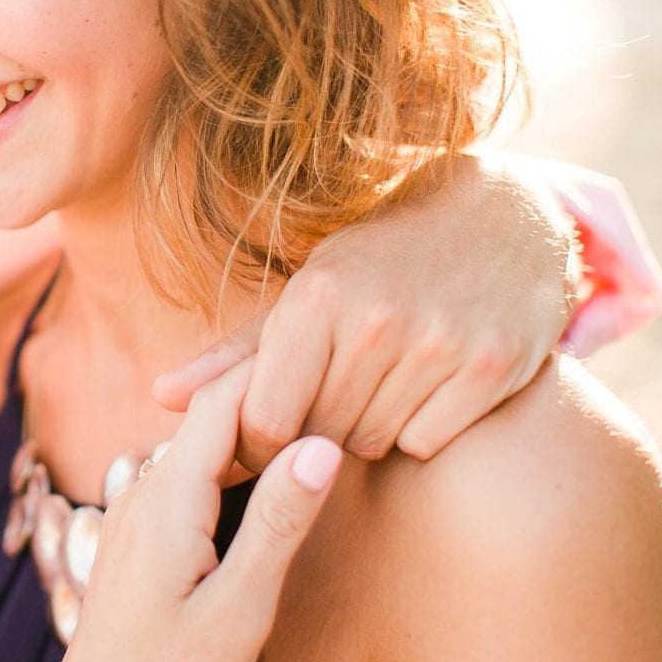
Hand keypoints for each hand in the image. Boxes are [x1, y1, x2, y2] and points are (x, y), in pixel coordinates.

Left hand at [40, 364, 341, 661]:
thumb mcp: (239, 611)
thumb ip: (278, 524)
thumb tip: (322, 443)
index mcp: (164, 501)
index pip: (221, 399)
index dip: (277, 366)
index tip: (335, 343)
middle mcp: (139, 495)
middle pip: (207, 414)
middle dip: (269, 389)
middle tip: (340, 370)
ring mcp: (132, 517)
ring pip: (196, 444)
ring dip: (251, 426)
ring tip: (316, 410)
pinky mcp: (136, 543)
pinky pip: (184, 476)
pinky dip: (229, 461)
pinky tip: (264, 472)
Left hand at [152, 155, 576, 468]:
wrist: (502, 218)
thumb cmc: (382, 259)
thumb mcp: (306, 289)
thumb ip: (232, 354)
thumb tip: (158, 398)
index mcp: (316, 297)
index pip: (266, 417)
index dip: (259, 442)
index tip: (266, 436)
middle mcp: (375, 320)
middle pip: (319, 434)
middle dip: (315, 430)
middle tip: (331, 397)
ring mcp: (439, 343)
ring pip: (373, 443)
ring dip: (368, 428)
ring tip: (379, 381)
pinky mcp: (492, 366)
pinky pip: (427, 441)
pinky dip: (421, 427)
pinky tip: (426, 386)